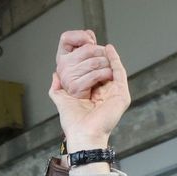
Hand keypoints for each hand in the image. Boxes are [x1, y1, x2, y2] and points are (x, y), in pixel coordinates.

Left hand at [49, 29, 129, 149]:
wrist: (83, 134)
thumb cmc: (74, 123)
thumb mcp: (62, 101)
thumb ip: (57, 89)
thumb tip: (54, 75)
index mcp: (95, 95)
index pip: (94, 73)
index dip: (89, 60)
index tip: (83, 47)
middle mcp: (106, 93)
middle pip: (103, 68)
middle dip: (97, 54)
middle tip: (91, 41)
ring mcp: (115, 93)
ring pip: (112, 68)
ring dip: (105, 55)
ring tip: (97, 43)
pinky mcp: (122, 94)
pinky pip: (120, 73)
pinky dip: (115, 60)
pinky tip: (109, 49)